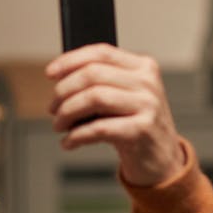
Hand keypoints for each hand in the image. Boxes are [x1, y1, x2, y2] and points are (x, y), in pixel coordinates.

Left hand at [45, 43, 186, 185]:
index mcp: (142, 67)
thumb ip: (100, 83)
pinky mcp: (141, 130)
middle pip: (92, 75)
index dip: (70, 61)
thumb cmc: (135, 126)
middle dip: (64, 92)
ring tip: (59, 125)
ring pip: (94, 97)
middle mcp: (147, 82)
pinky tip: (69, 142)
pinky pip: (99, 128)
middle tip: (52, 108)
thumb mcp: (124, 97)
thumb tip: (60, 79)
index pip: (100, 53)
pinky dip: (77, 136)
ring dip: (67, 113)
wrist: (162, 160)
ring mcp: (147, 106)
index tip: (50, 73)